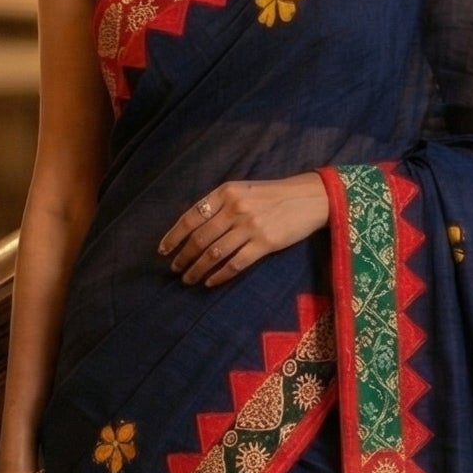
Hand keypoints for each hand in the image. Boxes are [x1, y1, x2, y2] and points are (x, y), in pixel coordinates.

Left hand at [159, 173, 329, 286]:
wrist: (309, 198)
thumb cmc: (273, 195)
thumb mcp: (243, 190)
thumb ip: (220, 204)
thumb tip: (193, 227)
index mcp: (226, 193)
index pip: (191, 216)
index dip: (174, 235)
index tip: (163, 250)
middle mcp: (235, 209)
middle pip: (200, 238)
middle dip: (183, 256)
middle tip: (175, 269)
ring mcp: (250, 227)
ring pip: (214, 253)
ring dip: (197, 269)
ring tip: (188, 279)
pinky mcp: (265, 244)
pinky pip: (235, 264)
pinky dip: (219, 276)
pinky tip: (210, 282)